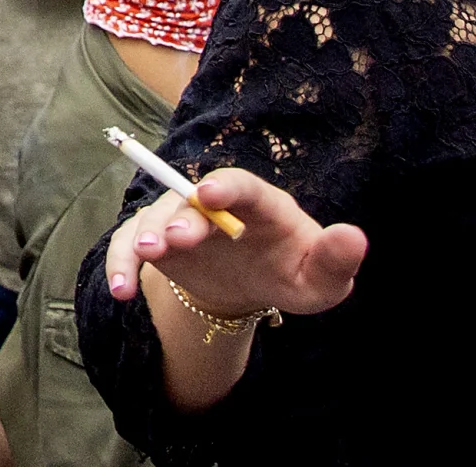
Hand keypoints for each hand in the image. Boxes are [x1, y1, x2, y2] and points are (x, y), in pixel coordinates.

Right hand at [101, 165, 366, 321]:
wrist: (254, 283)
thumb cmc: (293, 272)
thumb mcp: (321, 278)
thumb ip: (337, 259)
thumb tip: (354, 237)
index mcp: (259, 203)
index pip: (243, 186)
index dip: (226, 186)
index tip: (209, 192)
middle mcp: (213, 203)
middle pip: (191, 200)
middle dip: (183, 218)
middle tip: (176, 240)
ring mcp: (180, 220)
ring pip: (155, 217)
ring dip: (146, 234)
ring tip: (143, 255)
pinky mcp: (156, 243)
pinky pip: (129, 245)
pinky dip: (121, 263)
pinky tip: (122, 291)